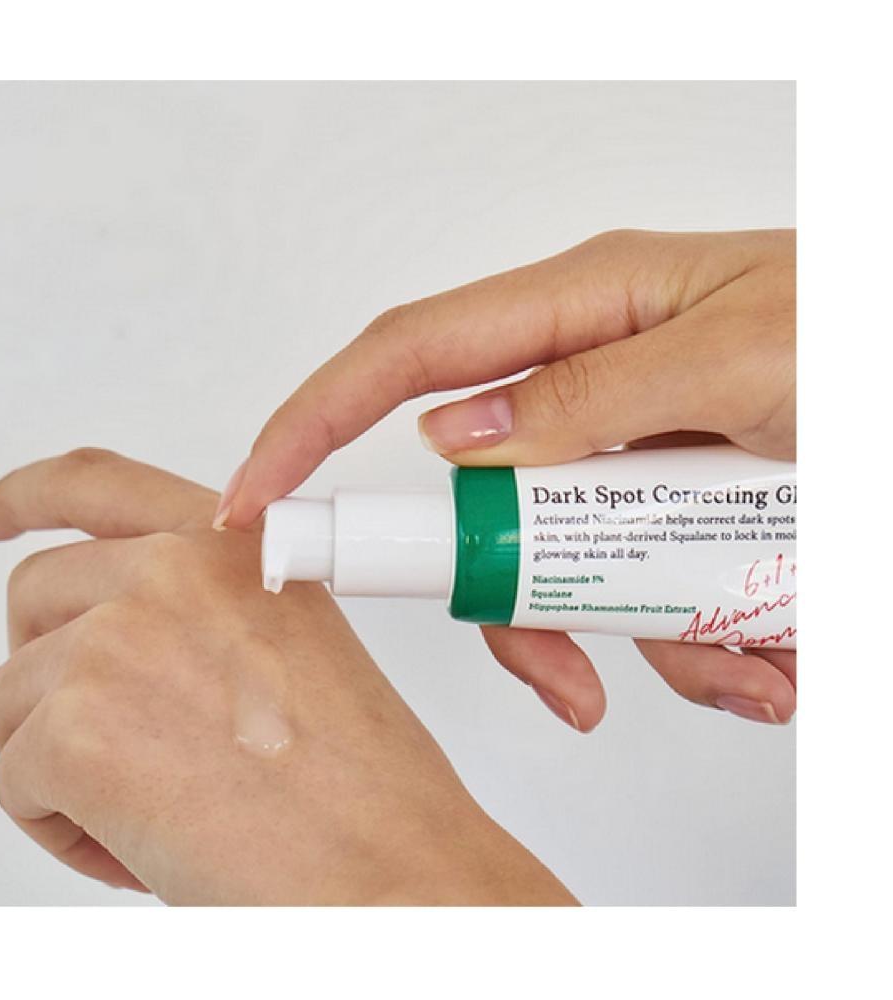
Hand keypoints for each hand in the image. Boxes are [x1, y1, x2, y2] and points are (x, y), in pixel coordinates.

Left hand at [0, 448, 573, 904]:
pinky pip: (16, 778)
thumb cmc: (363, 778)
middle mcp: (170, 574)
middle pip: (37, 597)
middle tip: (102, 728)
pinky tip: (135, 840)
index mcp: (229, 549)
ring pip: (17, 695)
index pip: (95, 483)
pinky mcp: (77, 730)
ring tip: (146, 803)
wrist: (391, 866)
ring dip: (62, 756)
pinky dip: (60, 824)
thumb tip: (121, 641)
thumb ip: (205, 610)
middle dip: (53, 666)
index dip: (29, 494)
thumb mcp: (294, 644)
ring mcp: (117, 643)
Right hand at [217, 229, 796, 730]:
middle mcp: (582, 382)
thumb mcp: (743, 351)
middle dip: (516, 600)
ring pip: (559, 565)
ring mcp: (617, 450)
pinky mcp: (657, 503)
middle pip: (479, 505)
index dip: (311, 424)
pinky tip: (764, 651)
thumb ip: (592, 391)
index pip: (403, 361)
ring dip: (635, 637)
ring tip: (748, 661)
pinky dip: (691, 642)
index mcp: (578, 311)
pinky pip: (631, 586)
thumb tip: (456, 439)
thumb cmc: (858, 337)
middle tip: (569, 673)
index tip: (253, 500)